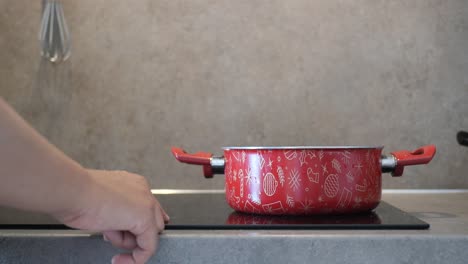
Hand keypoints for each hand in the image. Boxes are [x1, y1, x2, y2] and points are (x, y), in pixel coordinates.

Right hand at [52, 169, 168, 263]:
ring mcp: (147, 204)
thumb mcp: (100, 202)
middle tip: (112, 235)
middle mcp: (143, 192)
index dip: (133, 226)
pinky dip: (136, 258)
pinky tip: (121, 260)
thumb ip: (115, 211)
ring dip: (125, 242)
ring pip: (148, 235)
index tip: (122, 234)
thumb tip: (117, 227)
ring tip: (106, 230)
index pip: (145, 208)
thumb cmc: (78, 194)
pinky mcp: (145, 219)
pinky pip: (149, 247)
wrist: (73, 191)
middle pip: (150, 222)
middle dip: (131, 235)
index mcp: (133, 184)